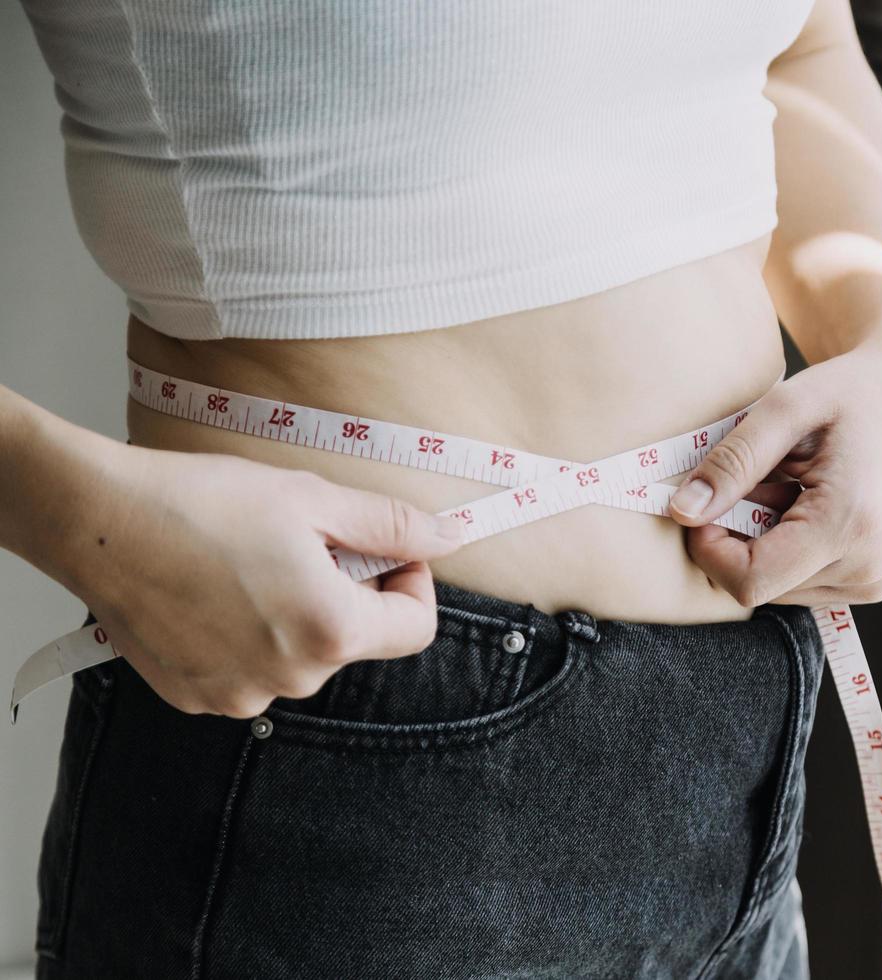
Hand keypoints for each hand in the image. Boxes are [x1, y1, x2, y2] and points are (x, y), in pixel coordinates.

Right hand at [65, 442, 465, 717]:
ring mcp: (239, 696)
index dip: (412, 583)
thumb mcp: (314, 499)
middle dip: (347, 593)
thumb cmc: (204, 502)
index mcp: (330, 632)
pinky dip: (250, 635)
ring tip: (252, 564)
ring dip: (297, 615)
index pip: (417, 629)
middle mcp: (290, 680)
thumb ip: (392, 526)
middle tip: (304, 543)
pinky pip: (252, 669)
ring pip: (303, 656)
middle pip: (356, 640)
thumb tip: (450, 538)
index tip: (383, 552)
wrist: (97, 520)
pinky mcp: (197, 696)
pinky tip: (216, 592)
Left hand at [667, 339, 881, 606]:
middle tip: (760, 477)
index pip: (750, 581)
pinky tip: (804, 503)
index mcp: (851, 523)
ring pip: (777, 588)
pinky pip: (801, 582)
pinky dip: (786, 547)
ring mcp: (875, 580)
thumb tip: (682, 512)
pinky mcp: (874, 582)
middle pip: (760, 586)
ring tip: (788, 485)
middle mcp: (870, 566)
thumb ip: (732, 462)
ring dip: (762, 541)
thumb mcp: (785, 407)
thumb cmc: (849, 390)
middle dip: (739, 538)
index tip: (704, 502)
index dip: (709, 548)